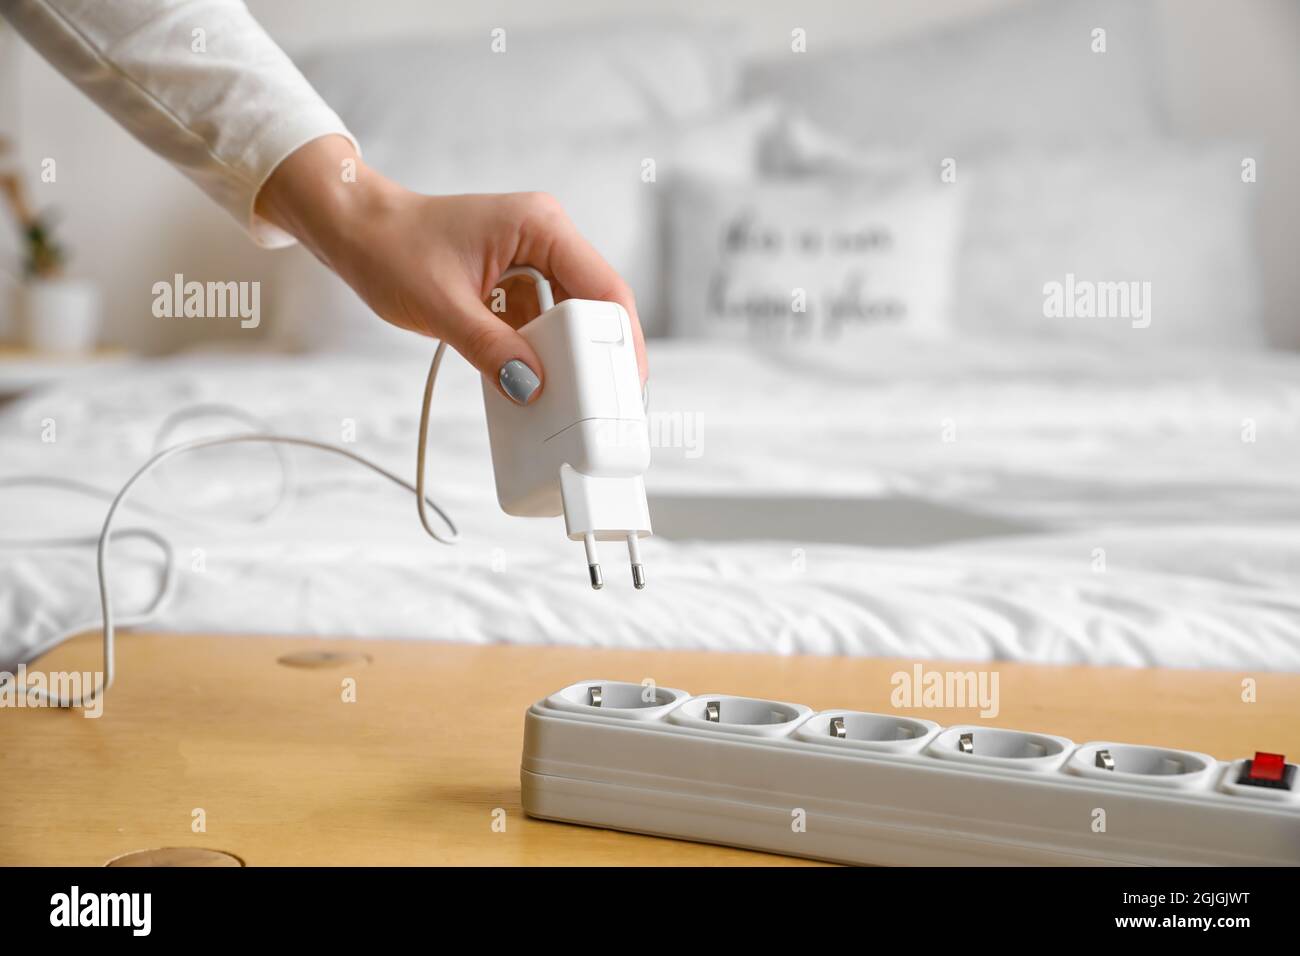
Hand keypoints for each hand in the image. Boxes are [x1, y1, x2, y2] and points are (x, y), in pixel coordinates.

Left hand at [255, 135, 645, 402]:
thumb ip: (490, 349)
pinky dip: (541, 356)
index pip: (604, 287)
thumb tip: (531, 388)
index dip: (622, 340)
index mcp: (541, 226)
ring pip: (571, 320)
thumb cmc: (390, 248)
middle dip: (599, 356)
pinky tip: (537, 384)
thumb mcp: (441, 305)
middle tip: (607, 405)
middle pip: (595, 306)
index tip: (628, 385)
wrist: (354, 230)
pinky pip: (543, 324)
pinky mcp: (516, 282)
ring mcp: (532, 260)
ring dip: (569, 359)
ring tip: (573, 401)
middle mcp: (546, 238)